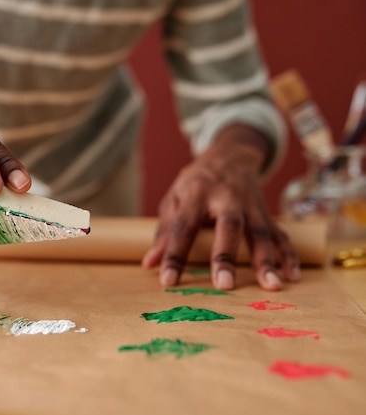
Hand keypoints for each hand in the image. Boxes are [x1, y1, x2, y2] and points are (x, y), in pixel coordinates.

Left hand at [141, 125, 299, 290]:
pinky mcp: (267, 211)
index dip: (174, 254)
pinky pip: (280, 233)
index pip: (183, 226)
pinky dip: (288, 254)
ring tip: (271, 286)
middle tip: (224, 286)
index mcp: (196, 193)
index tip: (167, 281)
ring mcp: (250, 204)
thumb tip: (149, 265)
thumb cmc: (196, 182)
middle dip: (226, 256)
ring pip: (260, 232)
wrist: (230, 154)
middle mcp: (226, 197)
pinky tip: (292, 276)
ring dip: (266, 260)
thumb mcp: (174, 198)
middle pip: (228, 226)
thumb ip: (164, 231)